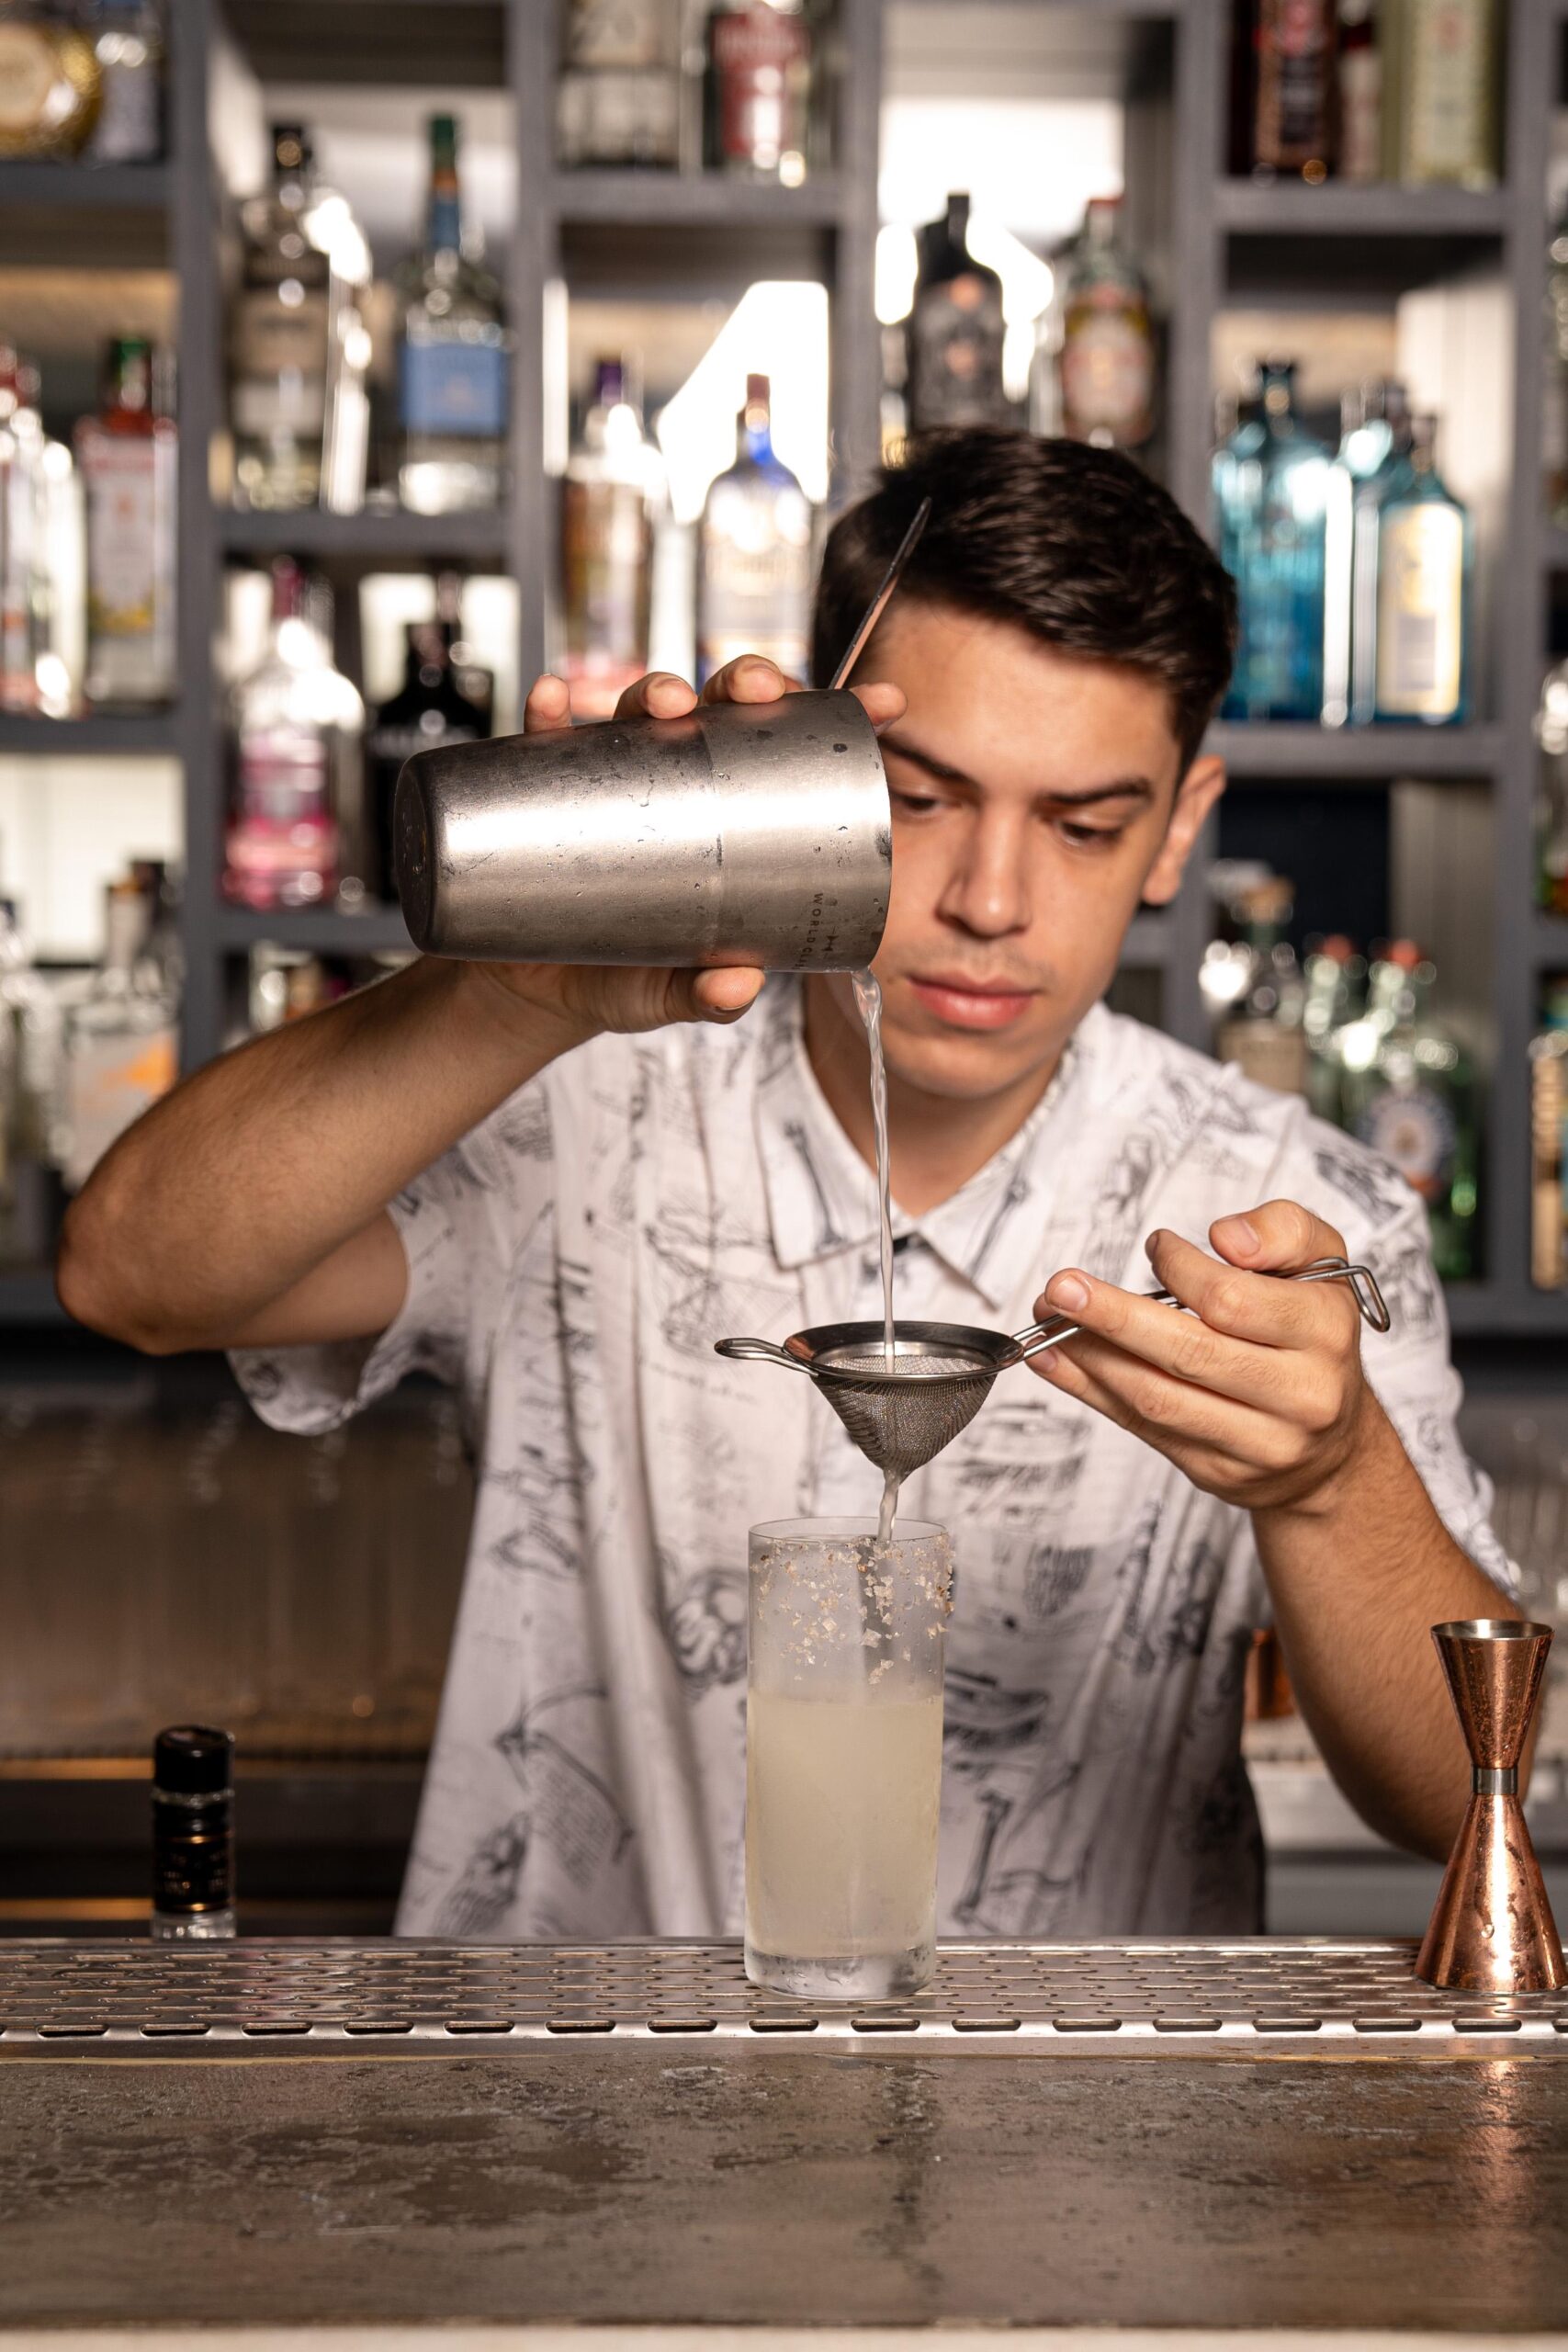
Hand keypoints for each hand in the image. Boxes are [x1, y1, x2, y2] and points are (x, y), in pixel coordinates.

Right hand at [459, 655, 899, 1045]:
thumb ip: (709, 999)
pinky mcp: (552, 787)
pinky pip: (549, 738)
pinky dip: (551, 712)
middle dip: (745, 684)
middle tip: (755, 694)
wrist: (539, 987)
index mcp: (734, 819)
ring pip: (645, 710)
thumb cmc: (626, 978)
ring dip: (658, 689)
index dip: (841, 721)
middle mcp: (682, 782)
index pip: (794, 756)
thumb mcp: (673, 994)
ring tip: (666, 705)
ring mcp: (619, 778)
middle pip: (724, 709)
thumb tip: (738, 988)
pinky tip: (554, 703)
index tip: (884, 703)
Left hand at [1027, 1200, 1375, 1515]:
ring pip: (1157, 1398)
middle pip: (1189, 1354)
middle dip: (1114, 1318)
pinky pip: (1142, 1428)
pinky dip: (1090, 1391)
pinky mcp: (1217, 1473)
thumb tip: (1225, 1238)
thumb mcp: (1322, 1265)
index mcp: (1324, 1334)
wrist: (1333, 1445)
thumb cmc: (1312, 1338)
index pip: (1232, 1299)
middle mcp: (1299, 1395)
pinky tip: (1054, 1360)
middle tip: (1061, 1288)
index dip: (1181, 1268)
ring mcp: (1258, 1444)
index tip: (1157, 1246)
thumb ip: (1283, 1230)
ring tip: (1046, 1321)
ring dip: (1090, 1357)